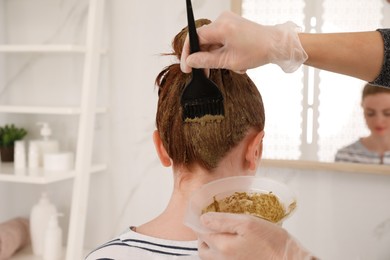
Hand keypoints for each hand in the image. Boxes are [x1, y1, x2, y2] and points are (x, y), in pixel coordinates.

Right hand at [180, 11, 306, 73]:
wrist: (277, 45)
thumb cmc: (258, 51)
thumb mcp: (229, 61)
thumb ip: (206, 61)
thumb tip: (191, 62)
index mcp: (221, 26)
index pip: (195, 38)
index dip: (188, 53)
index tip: (186, 66)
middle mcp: (223, 20)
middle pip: (203, 40)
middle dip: (203, 58)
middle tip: (202, 73)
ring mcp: (228, 21)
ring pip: (212, 41)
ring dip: (215, 56)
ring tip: (227, 68)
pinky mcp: (233, 25)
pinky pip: (220, 39)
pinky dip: (223, 51)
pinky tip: (232, 61)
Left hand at [197, 212, 313, 259]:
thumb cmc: (272, 242)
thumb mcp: (248, 223)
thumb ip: (223, 221)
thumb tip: (203, 219)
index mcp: (222, 247)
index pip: (201, 233)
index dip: (203, 222)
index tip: (209, 215)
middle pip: (203, 249)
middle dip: (205, 237)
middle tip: (214, 226)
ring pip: (211, 258)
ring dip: (213, 246)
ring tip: (225, 235)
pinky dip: (222, 254)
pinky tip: (234, 246)